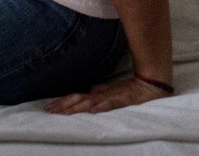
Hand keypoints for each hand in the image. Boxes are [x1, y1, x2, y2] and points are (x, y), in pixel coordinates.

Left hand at [44, 76, 170, 114]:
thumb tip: (90, 91)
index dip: (63, 102)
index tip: (50, 107)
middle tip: (49, 112)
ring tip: (63, 114)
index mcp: (98, 94)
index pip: (76, 97)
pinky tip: (91, 112)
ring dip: (75, 108)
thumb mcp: (112, 91)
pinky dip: (100, 107)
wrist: (149, 84)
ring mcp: (110, 97)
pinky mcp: (121, 100)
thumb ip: (101, 91)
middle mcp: (101, 95)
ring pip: (89, 102)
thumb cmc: (131, 89)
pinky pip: (109, 104)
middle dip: (63, 105)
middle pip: (78, 99)